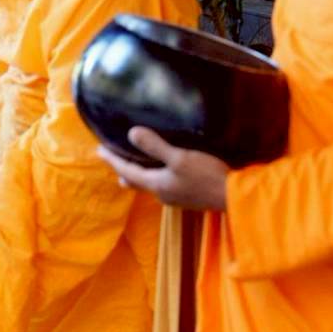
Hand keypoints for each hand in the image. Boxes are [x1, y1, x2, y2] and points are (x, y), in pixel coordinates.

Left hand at [96, 127, 229, 210]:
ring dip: (139, 173)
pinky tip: (162, 171)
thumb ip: (155, 146)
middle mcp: (162, 194)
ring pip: (150, 184)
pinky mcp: (188, 196)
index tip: (98, 150)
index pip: (127, 171)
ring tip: (132, 164)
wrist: (234, 197)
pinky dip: (155, 175)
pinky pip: (163, 185)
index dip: (112, 160)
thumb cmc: (207, 176)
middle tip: (112, 158)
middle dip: (123, 169)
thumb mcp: (180, 158)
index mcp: (156, 184)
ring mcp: (176, 197)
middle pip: (136, 180)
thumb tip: (131, 133)